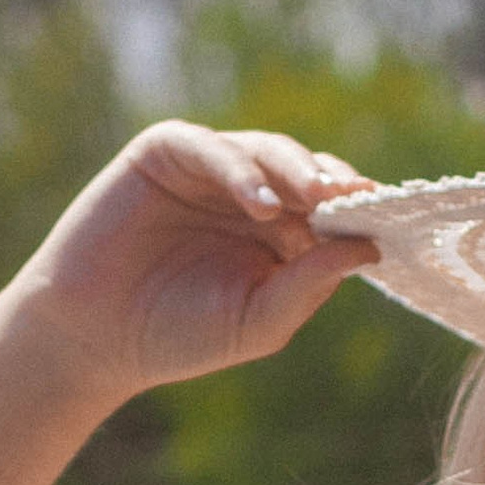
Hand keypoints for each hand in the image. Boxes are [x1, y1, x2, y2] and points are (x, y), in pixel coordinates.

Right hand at [0, 126, 379, 484]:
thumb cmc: (176, 336)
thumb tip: (369, 248)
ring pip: (266, 151)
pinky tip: (262, 203)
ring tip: (315, 199)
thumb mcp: (258, 320)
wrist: (93, 337)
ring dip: (295, 172)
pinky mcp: (165, 152)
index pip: (332, 208)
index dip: (360, 211)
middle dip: (335, 186)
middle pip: (307, 172)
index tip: (391, 220)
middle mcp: (251, 193)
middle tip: (358, 200)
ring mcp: (208, 169)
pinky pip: (210, 147)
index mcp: (281, 233)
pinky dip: (239, 169)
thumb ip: (308, 285)